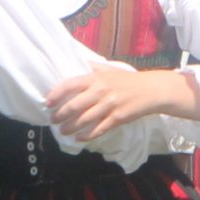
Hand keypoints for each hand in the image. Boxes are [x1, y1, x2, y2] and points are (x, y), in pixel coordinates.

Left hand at [46, 65, 199, 141]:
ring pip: (85, 120)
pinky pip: (99, 129)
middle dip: (60, 115)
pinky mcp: (118, 118)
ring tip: (62, 131)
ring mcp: (110, 106)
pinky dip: (87, 135)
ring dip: (70, 127)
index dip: (56, 94)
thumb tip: (72, 62)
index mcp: (96, 78)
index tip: (47, 102)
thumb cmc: (126, 80)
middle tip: (53, 119)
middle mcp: (101, 91)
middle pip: (75, 105)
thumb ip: (90, 67)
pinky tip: (79, 138)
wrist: (151, 90)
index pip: (70, 84)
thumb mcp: (108, 69)